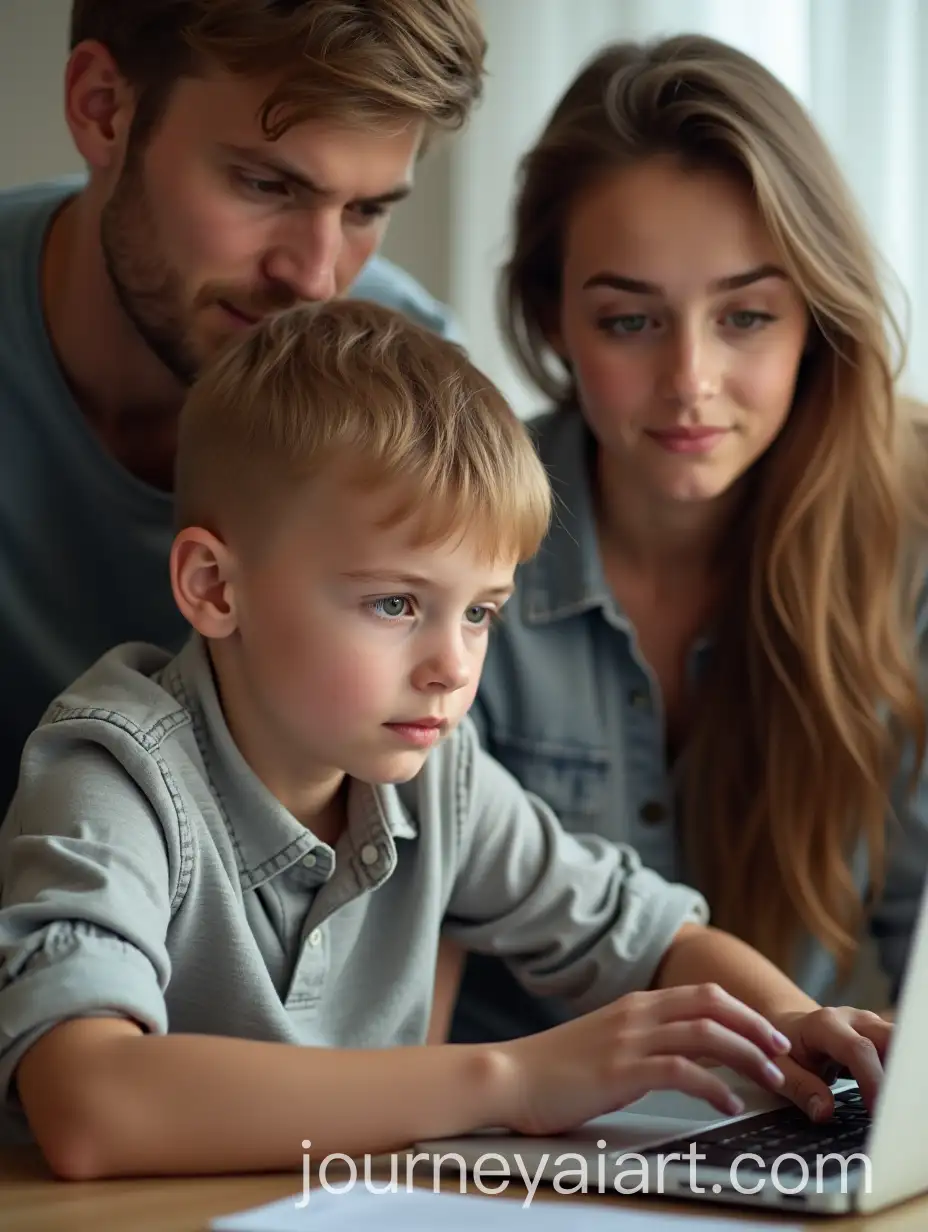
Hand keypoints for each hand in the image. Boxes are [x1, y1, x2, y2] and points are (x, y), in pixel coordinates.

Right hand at [497, 982, 790, 1136]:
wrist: (508, 1078)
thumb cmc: (553, 1069)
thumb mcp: (605, 1043)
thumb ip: (640, 1040)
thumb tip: (682, 1056)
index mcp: (635, 1005)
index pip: (703, 994)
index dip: (743, 1011)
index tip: (769, 1034)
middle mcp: (637, 1014)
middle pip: (712, 1004)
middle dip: (755, 1026)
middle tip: (783, 1052)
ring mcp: (629, 1040)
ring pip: (706, 1034)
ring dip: (746, 1056)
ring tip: (770, 1080)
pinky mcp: (621, 1071)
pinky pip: (681, 1072)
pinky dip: (714, 1087)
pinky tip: (728, 1104)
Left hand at [771, 1006, 891, 1121]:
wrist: (787, 1026)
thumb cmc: (783, 1049)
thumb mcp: (780, 1068)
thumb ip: (800, 1088)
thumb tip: (824, 1111)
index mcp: (825, 1024)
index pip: (858, 1049)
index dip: (872, 1080)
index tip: (877, 1111)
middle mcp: (853, 1019)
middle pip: (890, 1040)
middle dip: (898, 1073)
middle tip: (897, 1110)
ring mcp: (870, 1025)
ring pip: (900, 1044)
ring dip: (902, 1073)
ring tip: (900, 1105)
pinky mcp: (880, 1036)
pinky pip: (899, 1052)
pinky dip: (901, 1074)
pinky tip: (899, 1098)